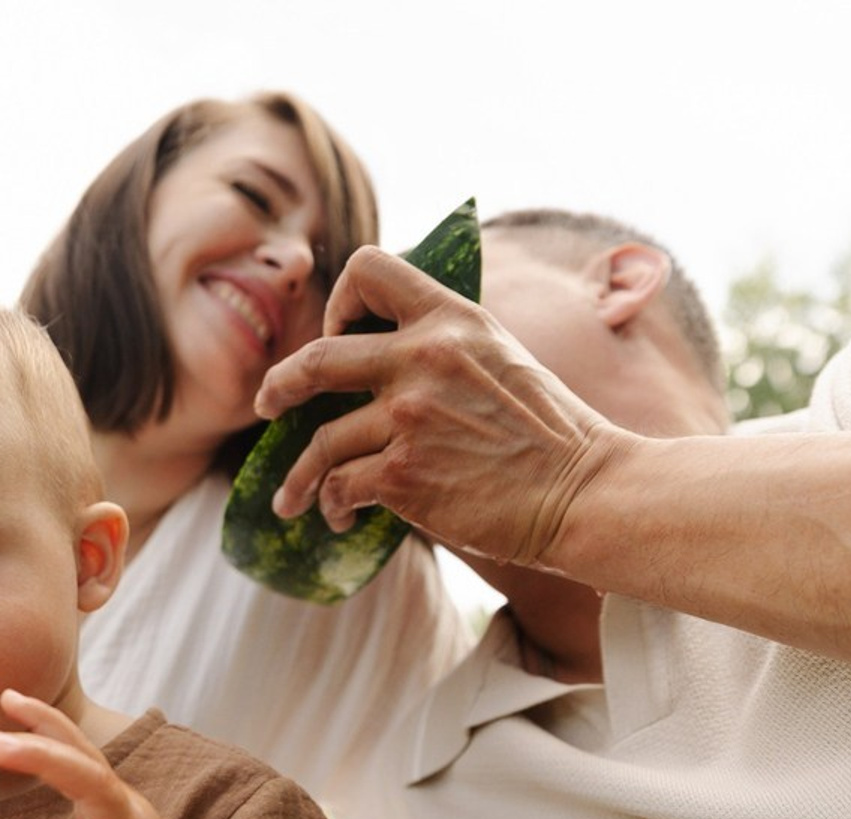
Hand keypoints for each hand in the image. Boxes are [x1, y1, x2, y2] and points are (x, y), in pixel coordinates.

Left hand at [255, 246, 619, 567]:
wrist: (584, 492)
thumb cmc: (549, 433)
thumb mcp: (499, 358)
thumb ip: (442, 347)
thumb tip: (383, 359)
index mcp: (451, 318)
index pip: (370, 267)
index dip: (340, 300)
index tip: (335, 334)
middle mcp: (424, 357)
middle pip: (317, 358)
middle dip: (278, 387)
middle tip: (266, 406)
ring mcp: (410, 415)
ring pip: (321, 440)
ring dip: (299, 476)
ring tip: (291, 499)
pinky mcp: (404, 473)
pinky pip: (340, 486)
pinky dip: (333, 506)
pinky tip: (340, 518)